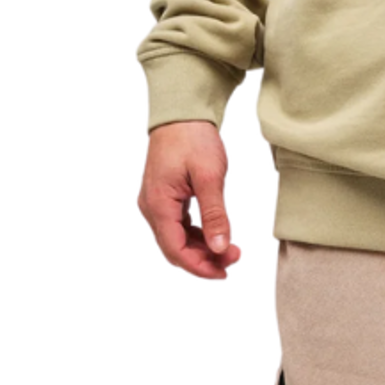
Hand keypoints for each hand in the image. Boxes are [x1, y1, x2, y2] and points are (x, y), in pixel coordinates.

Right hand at [139, 120, 242, 277]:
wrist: (181, 113)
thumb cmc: (193, 138)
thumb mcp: (209, 177)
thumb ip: (215, 214)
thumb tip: (219, 247)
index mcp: (158, 204)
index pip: (175, 250)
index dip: (200, 266)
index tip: (225, 270)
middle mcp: (151, 207)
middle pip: (174, 248)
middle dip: (203, 259)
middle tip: (233, 258)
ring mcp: (156, 203)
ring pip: (176, 239)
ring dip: (201, 248)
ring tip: (229, 248)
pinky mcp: (164, 197)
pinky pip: (177, 226)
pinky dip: (196, 235)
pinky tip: (215, 234)